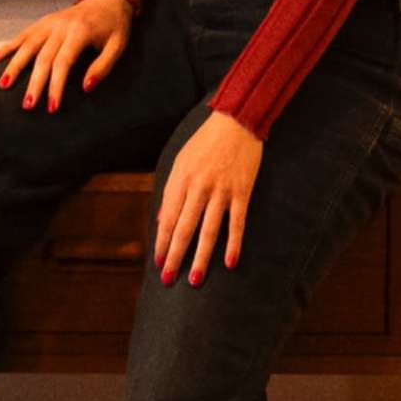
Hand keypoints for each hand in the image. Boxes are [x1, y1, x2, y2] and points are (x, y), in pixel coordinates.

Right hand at [0, 0, 130, 110]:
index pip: (63, 62)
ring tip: (3, 85)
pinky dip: (7, 46)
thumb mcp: (118, 45)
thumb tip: (86, 87)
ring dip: (14, 65)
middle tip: (28, 105)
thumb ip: (103, 66)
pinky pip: (22, 35)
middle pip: (43, 57)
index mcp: (80, 31)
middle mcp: (61, 26)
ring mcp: (50, 22)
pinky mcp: (44, 22)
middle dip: (34, 83)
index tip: (52, 106)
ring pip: (27, 45)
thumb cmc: (115, 25)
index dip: (56, 85)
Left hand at [152, 110, 263, 284]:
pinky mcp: (242, 191)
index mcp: (181, 180)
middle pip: (184, 229)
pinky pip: (237, 222)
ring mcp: (221, 190)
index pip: (168, 218)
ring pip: (209, 230)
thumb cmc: (205, 142)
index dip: (161, 242)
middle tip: (168, 280)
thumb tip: (163, 219)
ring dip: (201, 257)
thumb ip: (171, 191)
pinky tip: (230, 262)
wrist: (236, 120)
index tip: (158, 263)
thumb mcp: (181, 161)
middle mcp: (199, 187)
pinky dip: (234, 243)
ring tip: (195, 279)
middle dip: (174, 257)